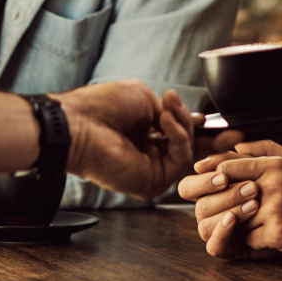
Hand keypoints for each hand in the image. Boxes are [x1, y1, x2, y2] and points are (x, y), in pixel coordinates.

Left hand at [57, 81, 193, 199]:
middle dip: (199, 129)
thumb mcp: (144, 98)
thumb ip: (170, 112)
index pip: (179, 134)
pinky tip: (165, 122)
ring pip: (187, 152)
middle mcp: (148, 154)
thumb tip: (188, 120)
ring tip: (168, 112)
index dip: (193, 124)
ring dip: (183, 126)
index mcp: (144, 135)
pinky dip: (178, 137)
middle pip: (189, 146)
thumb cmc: (101, 107)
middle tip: (193, 112)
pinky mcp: (153, 182)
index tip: (202, 114)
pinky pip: (179, 160)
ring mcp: (151, 170)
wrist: (79, 124)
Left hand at [176, 140, 281, 259]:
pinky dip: (254, 241)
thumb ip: (266, 149)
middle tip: (220, 208)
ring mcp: (275, 209)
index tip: (206, 179)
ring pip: (236, 218)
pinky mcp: (278, 232)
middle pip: (226, 193)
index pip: (229, 166)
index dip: (213, 174)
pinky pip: (249, 238)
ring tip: (253, 224)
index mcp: (276, 165)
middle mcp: (274, 184)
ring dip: (241, 225)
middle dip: (220, 203)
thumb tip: (236, 146)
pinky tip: (268, 236)